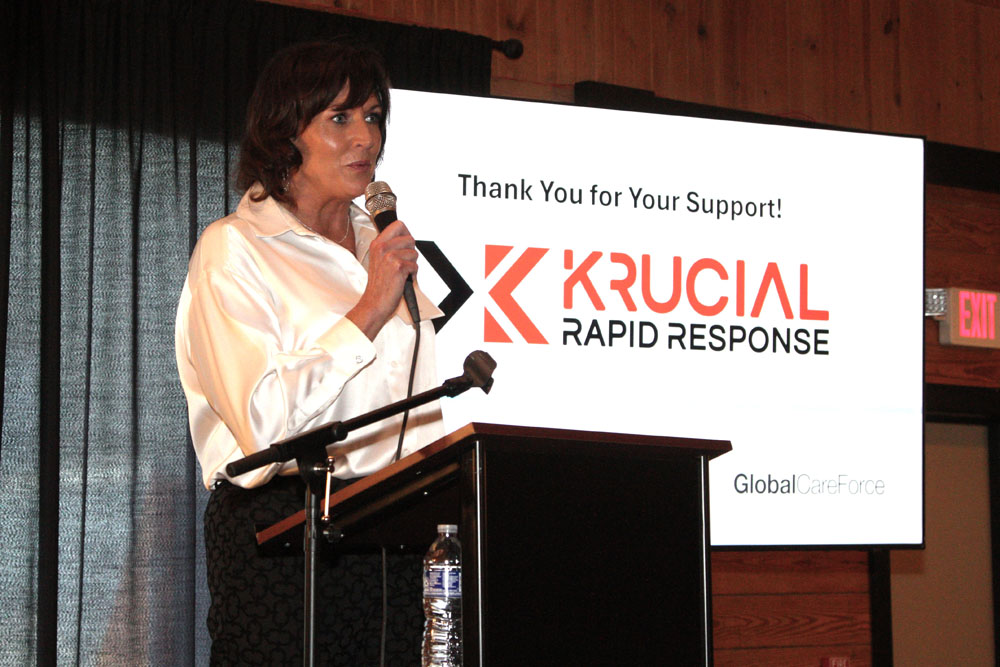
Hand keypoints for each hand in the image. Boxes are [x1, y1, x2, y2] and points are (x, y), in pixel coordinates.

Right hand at [346, 219, 417, 339]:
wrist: (374, 303)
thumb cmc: (379, 285)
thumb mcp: (379, 260)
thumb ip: (390, 247)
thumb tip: (407, 238)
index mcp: (377, 244)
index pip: (398, 225)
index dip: (406, 234)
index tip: (405, 245)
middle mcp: (381, 248)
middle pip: (410, 237)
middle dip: (411, 251)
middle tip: (402, 262)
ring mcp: (389, 257)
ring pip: (414, 252)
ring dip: (411, 264)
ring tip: (401, 273)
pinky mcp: (398, 267)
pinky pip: (415, 265)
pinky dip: (412, 274)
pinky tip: (402, 279)